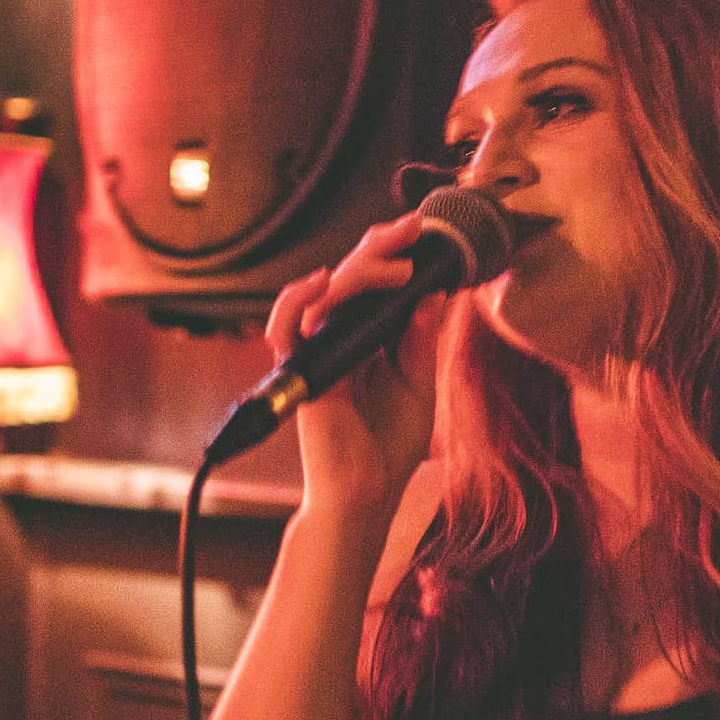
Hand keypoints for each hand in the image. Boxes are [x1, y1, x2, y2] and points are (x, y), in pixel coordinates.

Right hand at [264, 214, 447, 505]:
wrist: (366, 492)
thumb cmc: (388, 447)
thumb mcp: (419, 385)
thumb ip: (422, 340)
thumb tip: (433, 291)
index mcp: (366, 339)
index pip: (373, 284)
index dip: (393, 254)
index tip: (424, 233)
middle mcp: (339, 338)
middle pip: (350, 276)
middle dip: (380, 245)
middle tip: (412, 226)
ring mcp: (318, 351)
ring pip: (326, 290)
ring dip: (360, 270)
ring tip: (398, 266)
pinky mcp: (301, 369)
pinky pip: (286, 325)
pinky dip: (298, 298)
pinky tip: (324, 279)